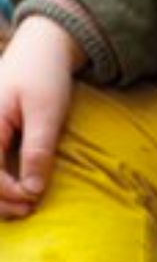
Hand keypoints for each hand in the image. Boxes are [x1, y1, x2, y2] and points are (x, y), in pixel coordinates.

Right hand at [0, 17, 84, 217]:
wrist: (39, 50)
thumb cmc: (45, 79)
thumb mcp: (47, 116)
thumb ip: (38, 152)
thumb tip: (33, 191)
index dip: (8, 192)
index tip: (33, 200)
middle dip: (0, 199)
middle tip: (28, 211)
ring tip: (22, 207)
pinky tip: (14, 191)